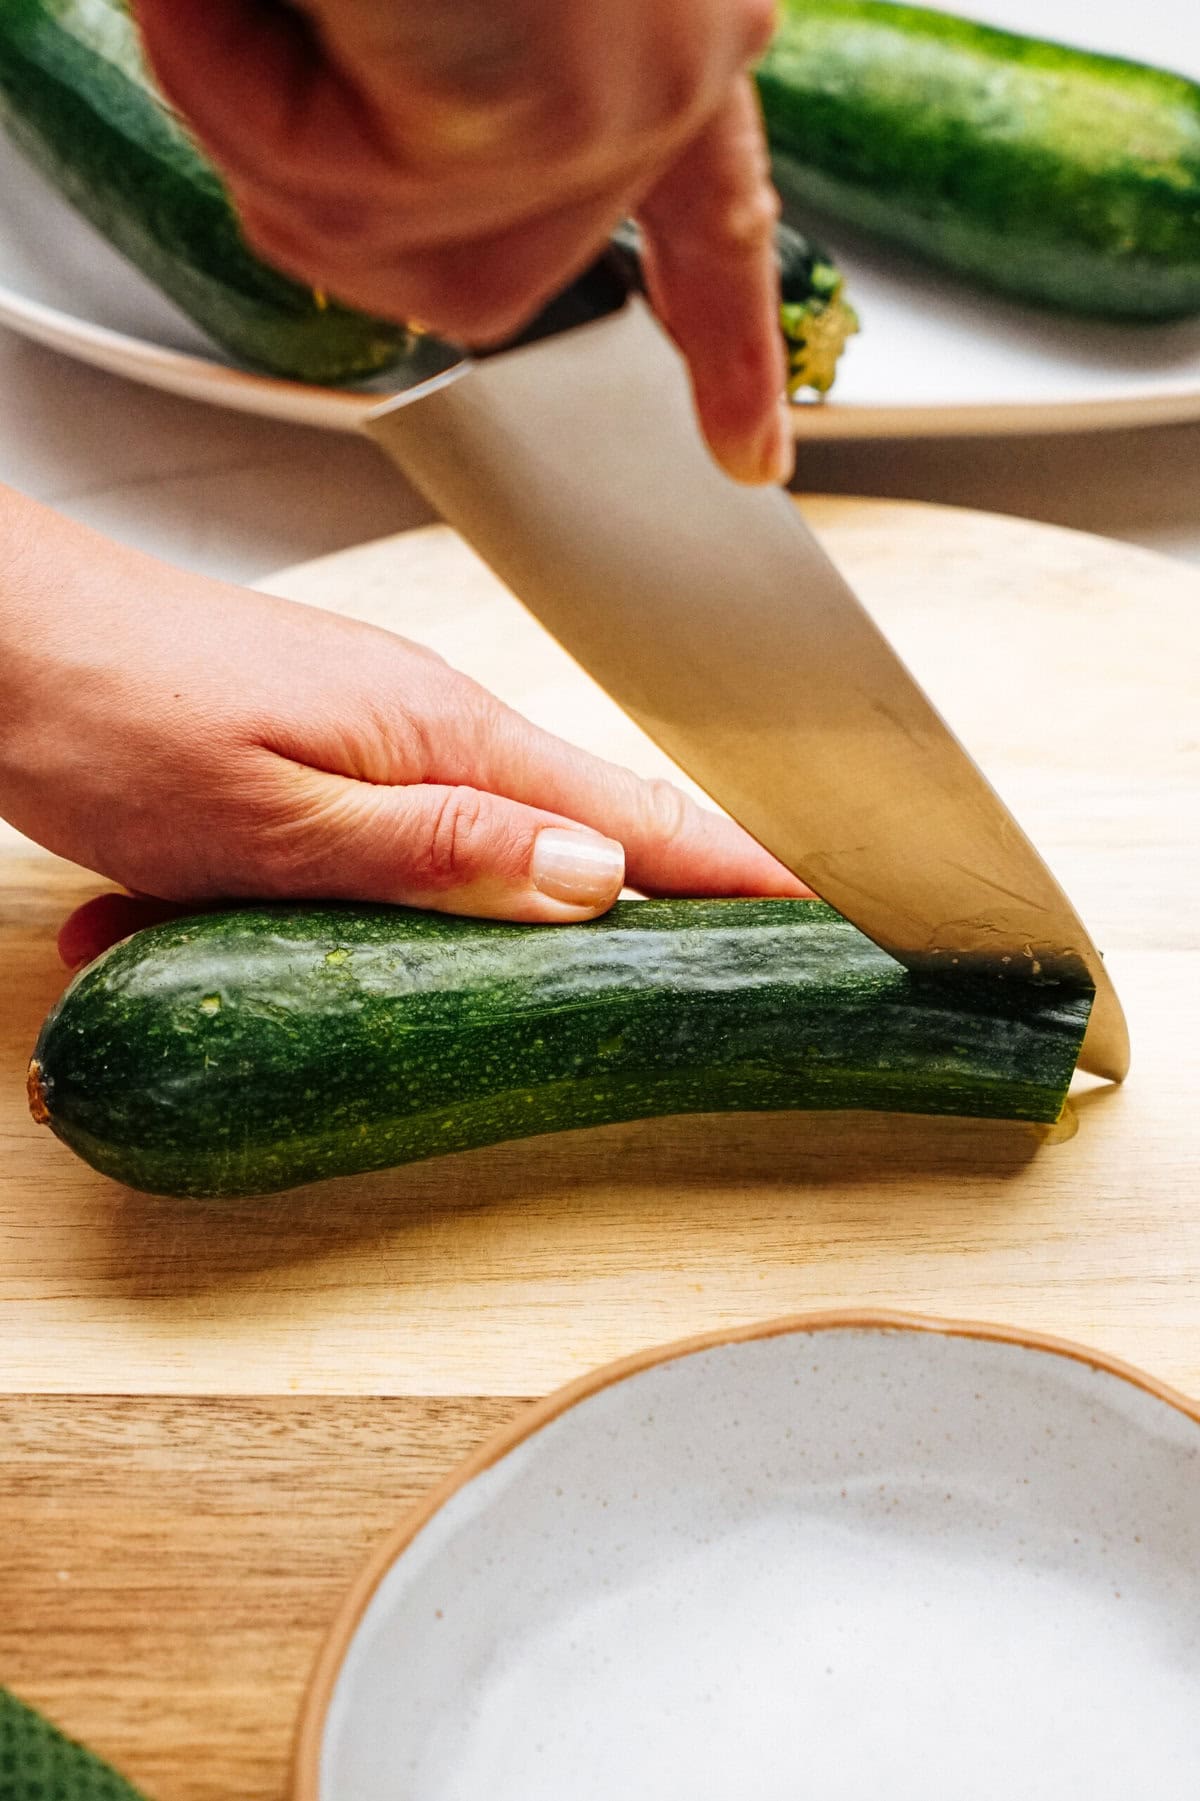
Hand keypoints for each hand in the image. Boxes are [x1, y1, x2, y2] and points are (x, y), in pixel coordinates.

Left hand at [0, 490, 803, 966]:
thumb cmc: (111, 712)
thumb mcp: (278, 818)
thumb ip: (442, 852)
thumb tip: (597, 881)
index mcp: (445, 739)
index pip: (638, 810)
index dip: (740, 867)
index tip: (829, 909)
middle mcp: (431, 731)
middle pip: (585, 834)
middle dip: (654, 906)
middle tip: (728, 968)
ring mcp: (382, 740)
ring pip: (478, 851)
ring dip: (471, 922)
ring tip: (482, 948)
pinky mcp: (331, 759)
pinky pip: (389, 845)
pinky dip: (356, 898)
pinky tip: (255, 922)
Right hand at [134, 0, 791, 485]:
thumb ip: (447, 87)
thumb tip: (394, 207)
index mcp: (667, 4)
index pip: (714, 211)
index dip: (724, 336)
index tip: (751, 450)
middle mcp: (679, 48)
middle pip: (476, 276)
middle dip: (323, 172)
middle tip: (275, 8)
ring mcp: (630, 84)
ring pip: (397, 260)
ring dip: (268, 113)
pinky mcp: (552, 110)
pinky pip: (347, 203)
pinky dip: (249, 86)